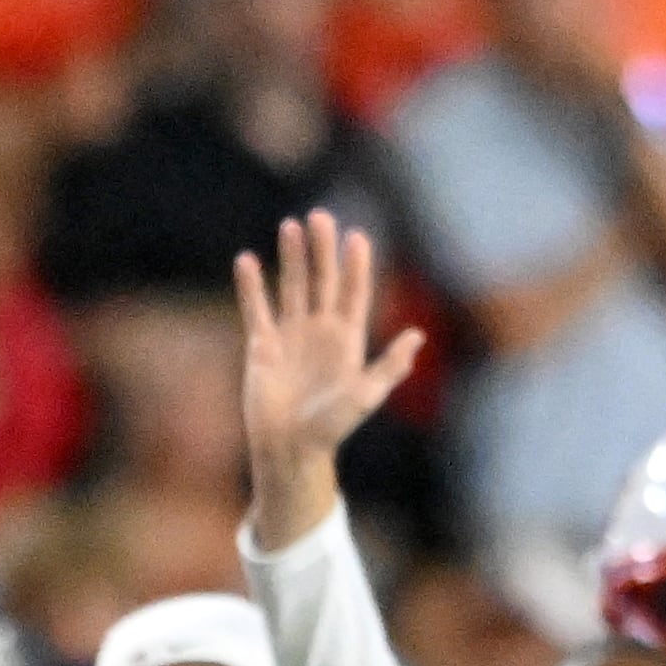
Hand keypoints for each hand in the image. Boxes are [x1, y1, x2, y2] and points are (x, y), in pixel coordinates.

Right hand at [236, 206, 418, 549]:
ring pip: (292, 286)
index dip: (355, 265)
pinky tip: (247, 261)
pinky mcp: (262, 345)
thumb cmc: (332, 427)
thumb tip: (418, 336)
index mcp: (348, 339)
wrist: (290, 449)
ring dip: (291, 257)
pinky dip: (251, 286)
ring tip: (290, 226)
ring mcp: (291, 335)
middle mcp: (320, 331)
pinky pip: (256, 309)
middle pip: (322, 280)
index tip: (357, 236)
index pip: (353, 292)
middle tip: (320, 216)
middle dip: (322, 249)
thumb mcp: (366, 396)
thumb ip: (390, 366)